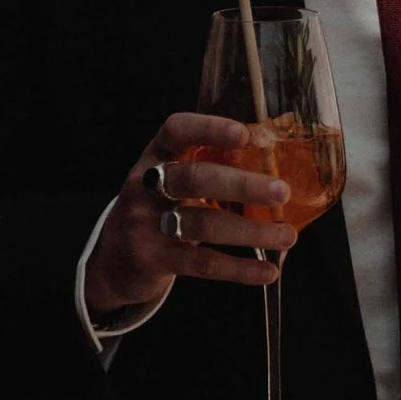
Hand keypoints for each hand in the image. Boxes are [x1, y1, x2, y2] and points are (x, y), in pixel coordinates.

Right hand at [83, 113, 295, 322]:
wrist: (112, 260)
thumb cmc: (159, 211)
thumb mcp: (170, 183)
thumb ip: (209, 170)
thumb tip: (278, 167)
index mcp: (154, 157)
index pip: (175, 131)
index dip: (208, 128)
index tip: (245, 135)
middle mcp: (145, 186)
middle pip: (194, 178)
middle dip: (242, 185)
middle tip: (282, 191)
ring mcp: (145, 224)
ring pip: (203, 224)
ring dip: (251, 231)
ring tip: (288, 235)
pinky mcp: (152, 259)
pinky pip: (202, 264)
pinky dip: (239, 269)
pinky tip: (268, 271)